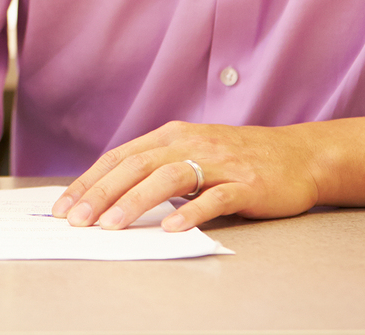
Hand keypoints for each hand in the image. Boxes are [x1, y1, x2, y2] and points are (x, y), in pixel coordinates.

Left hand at [51, 120, 322, 231]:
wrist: (300, 155)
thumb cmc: (238, 159)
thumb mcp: (191, 154)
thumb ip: (156, 169)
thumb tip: (110, 196)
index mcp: (171, 135)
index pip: (119, 157)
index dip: (89, 181)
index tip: (64, 206)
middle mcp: (190, 143)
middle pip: (136, 166)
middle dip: (101, 194)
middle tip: (76, 220)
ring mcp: (219, 162)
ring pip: (168, 179)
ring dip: (135, 203)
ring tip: (111, 226)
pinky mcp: (247, 184)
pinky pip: (215, 198)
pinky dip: (191, 213)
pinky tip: (171, 229)